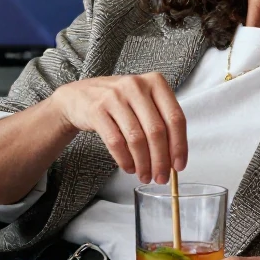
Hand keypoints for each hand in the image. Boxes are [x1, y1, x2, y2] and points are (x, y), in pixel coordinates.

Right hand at [49, 72, 186, 183]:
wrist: (80, 96)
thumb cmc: (119, 101)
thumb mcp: (144, 101)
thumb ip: (161, 123)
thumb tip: (173, 160)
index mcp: (155, 82)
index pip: (175, 118)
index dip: (179, 146)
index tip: (179, 166)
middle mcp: (136, 86)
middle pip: (156, 131)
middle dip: (161, 160)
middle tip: (161, 177)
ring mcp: (115, 96)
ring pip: (136, 139)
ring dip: (143, 163)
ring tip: (145, 175)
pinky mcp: (97, 110)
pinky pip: (116, 142)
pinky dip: (125, 160)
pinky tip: (129, 167)